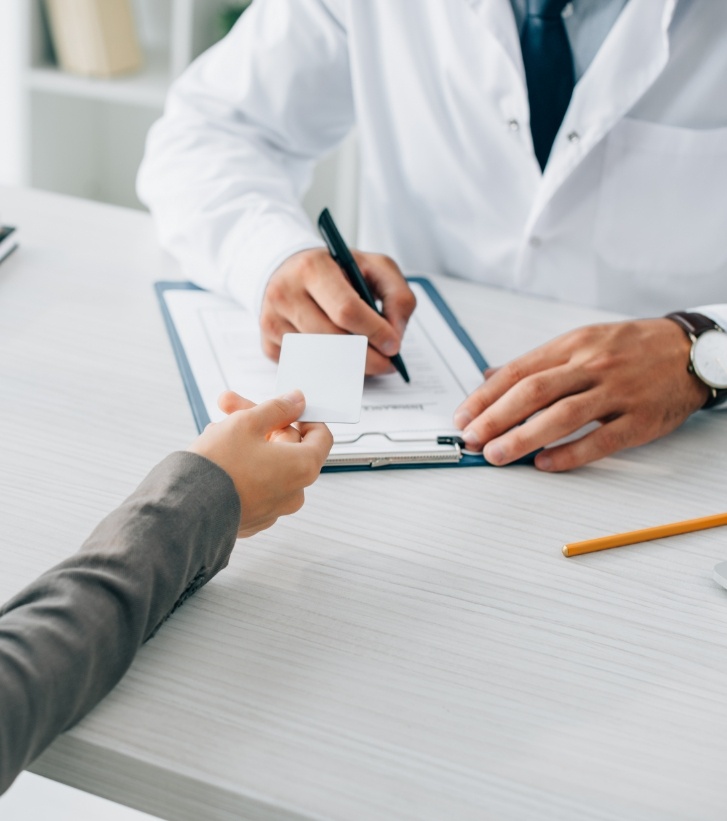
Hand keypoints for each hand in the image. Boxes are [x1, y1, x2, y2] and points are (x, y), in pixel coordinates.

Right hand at [189, 390, 332, 536]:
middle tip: (229, 406)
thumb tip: (297, 401)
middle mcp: (295, 492)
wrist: (185, 510)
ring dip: (245, 442)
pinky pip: (255, 484)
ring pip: (267, 464)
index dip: (301, 415)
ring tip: (215, 431)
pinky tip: (216, 456)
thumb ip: (277, 408)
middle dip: (260, 423)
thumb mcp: (247, 423)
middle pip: (288, 446)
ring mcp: (274, 509)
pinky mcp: (253, 518)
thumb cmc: (218, 468)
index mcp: (303, 467)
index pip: (321, 435)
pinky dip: (241, 468)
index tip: (282, 407)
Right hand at [260, 248, 416, 374]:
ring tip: (366, 358)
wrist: (289, 269)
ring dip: (348, 365)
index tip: (393, 346)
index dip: (374, 332)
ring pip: (318, 357)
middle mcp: (285, 292)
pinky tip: (337, 355)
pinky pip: (304, 366)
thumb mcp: (374, 267)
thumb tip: (394, 336)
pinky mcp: (267, 343)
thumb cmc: (335, 270)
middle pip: (332, 339)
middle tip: (386, 363)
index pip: (346, 309)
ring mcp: (272, 320)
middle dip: (366, 357)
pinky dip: (326, 366)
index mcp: (312, 267)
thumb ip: (397, 296)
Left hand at [453, 319, 707, 471]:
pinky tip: (544, 463)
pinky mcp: (640, 419)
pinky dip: (570, 454)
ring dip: (524, 437)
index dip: (485, 396)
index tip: (464, 417)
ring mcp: (617, 392)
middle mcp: (591, 366)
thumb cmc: (630, 348)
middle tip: (471, 438)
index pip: (517, 371)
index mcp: (572, 346)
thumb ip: (536, 362)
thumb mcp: (581, 341)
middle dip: (495, 417)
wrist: (689, 350)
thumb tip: (490, 377)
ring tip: (497, 454)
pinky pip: (601, 440)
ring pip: (563, 415)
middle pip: (533, 392)